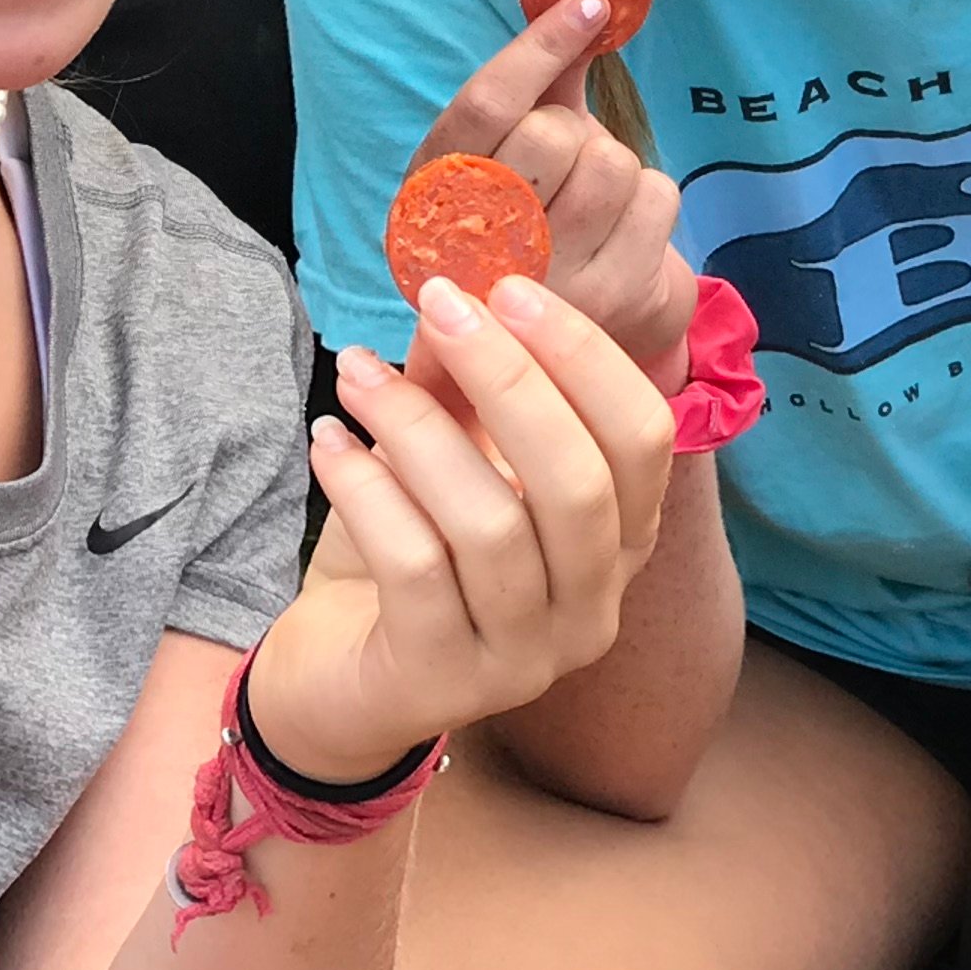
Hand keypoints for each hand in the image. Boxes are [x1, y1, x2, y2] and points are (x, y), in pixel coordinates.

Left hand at [244, 273, 678, 780]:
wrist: (337, 681)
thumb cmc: (409, 557)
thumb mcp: (443, 459)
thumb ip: (460, 386)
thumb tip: (455, 293)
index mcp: (620, 542)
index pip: (643, 439)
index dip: (585, 356)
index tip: (508, 286)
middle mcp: (592, 608)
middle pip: (577, 482)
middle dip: (508, 377)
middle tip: (439, 304)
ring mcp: (524, 658)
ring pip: (491, 524)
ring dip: (416, 427)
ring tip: (355, 371)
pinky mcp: (444, 682)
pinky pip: (415, 567)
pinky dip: (368, 489)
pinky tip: (328, 442)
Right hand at [412, 0, 698, 378]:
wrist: (553, 341)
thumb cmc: (527, 221)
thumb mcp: (506, 157)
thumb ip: (535, 85)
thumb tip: (581, 1)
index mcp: (430, 197)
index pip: (485, 106)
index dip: (539, 46)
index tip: (588, 3)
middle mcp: (475, 248)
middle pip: (553, 135)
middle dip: (572, 132)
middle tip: (563, 162)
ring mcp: (546, 284)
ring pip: (613, 163)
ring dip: (612, 166)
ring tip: (589, 201)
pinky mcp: (610, 300)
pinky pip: (657, 195)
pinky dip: (649, 198)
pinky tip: (620, 227)